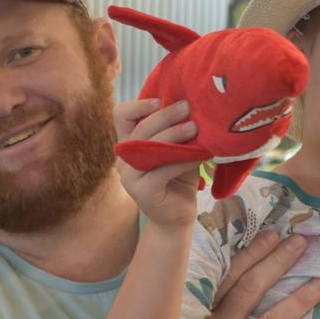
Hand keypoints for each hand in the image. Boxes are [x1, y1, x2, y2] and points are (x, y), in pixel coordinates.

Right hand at [116, 97, 201, 228]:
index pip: (120, 116)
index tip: (160, 100)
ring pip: (150, 148)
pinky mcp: (142, 191)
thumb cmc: (178, 180)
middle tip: (188, 108)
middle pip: (140, 129)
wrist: (177, 218)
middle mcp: (124, 160)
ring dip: (174, 135)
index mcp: (129, 145)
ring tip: (195, 129)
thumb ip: (175, 133)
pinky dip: (183, 160)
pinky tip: (199, 156)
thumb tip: (190, 106)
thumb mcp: (176, 151)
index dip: (138, 105)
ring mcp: (130, 177)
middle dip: (165, 116)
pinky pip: (163, 170)